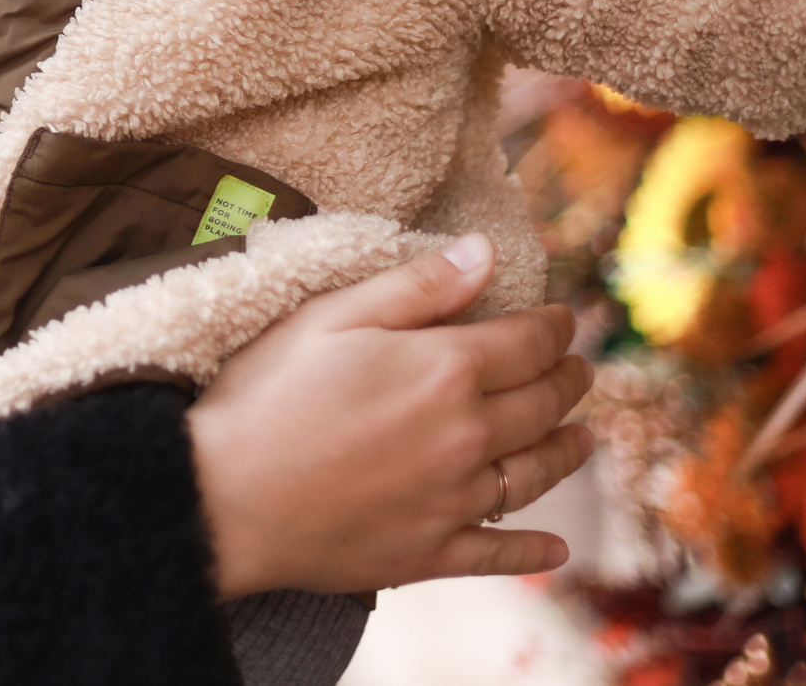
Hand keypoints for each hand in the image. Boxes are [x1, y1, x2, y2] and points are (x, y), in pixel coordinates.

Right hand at [184, 232, 594, 597]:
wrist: (222, 496)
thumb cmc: (265, 395)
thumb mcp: (331, 317)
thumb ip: (415, 286)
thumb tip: (484, 252)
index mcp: (445, 370)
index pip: (528, 343)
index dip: (553, 327)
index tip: (563, 319)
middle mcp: (466, 436)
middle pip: (542, 405)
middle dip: (568, 381)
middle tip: (580, 370)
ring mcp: (452, 500)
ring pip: (535, 475)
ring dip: (567, 452)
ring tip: (583, 438)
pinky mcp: (430, 553)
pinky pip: (499, 553)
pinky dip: (534, 551)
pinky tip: (556, 548)